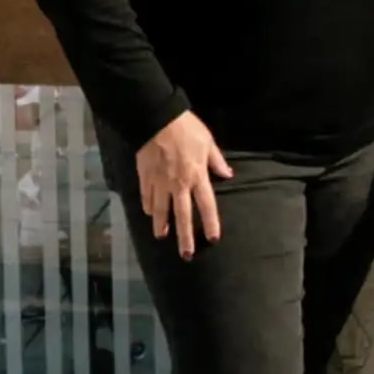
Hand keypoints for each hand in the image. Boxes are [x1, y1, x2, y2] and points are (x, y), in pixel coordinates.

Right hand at [135, 112, 230, 259]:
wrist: (157, 118)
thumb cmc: (186, 128)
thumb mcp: (208, 141)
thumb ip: (216, 160)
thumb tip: (228, 174)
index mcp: (197, 176)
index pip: (206, 205)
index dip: (210, 223)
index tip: (212, 239)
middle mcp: (179, 184)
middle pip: (182, 215)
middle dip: (185, 237)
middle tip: (186, 254)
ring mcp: (160, 182)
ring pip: (160, 209)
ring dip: (161, 225)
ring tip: (161, 237)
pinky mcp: (146, 176)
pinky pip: (146, 195)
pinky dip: (147, 206)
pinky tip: (148, 213)